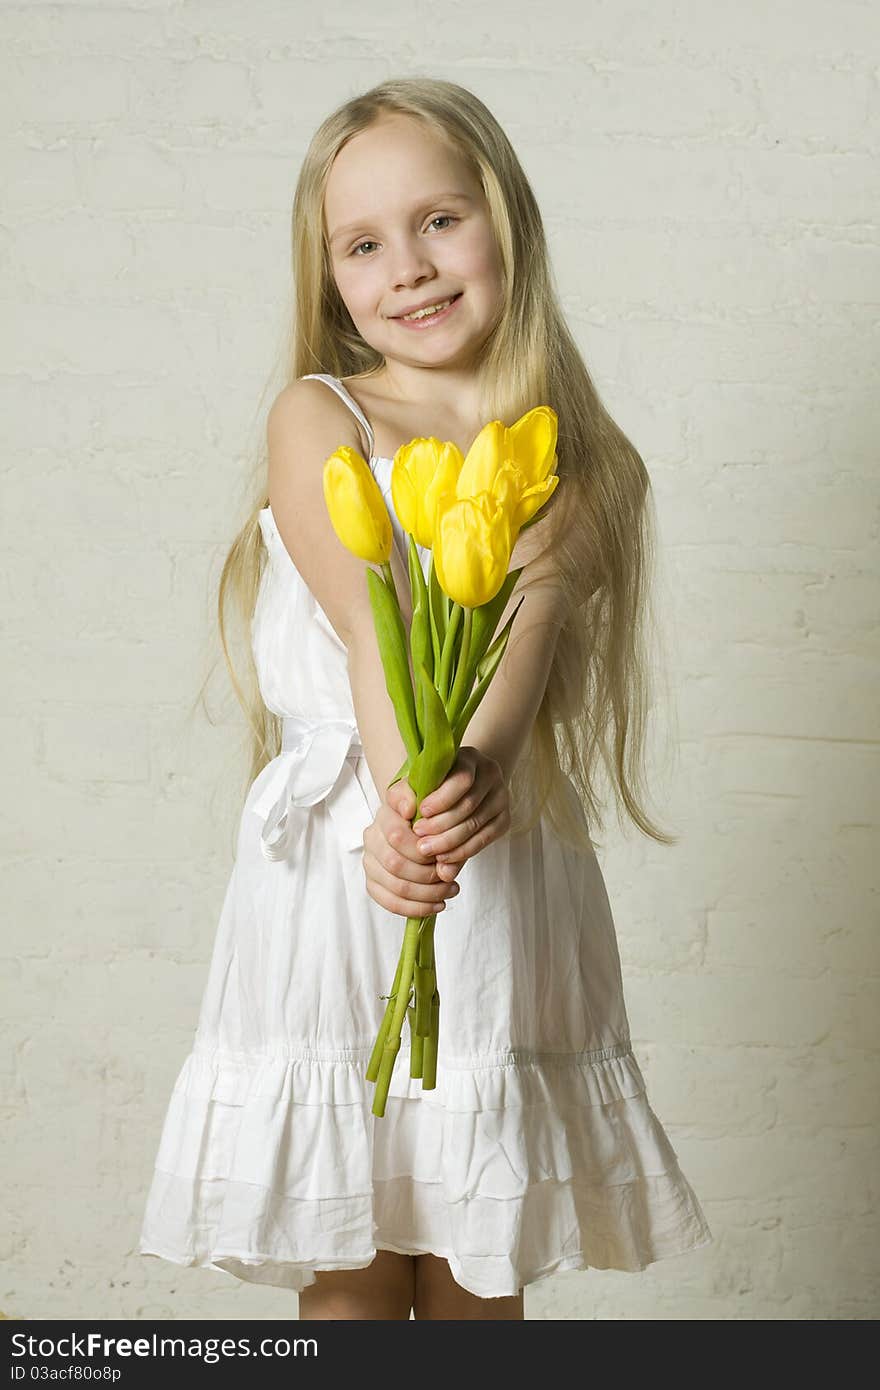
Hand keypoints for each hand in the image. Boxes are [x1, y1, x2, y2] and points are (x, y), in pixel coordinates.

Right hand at [362, 776, 461, 919]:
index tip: (443, 854)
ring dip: (428, 894)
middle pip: (396, 865)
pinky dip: (417, 908)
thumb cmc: (428, 817)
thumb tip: (410, 811)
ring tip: (450, 890)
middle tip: (451, 877)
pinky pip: (391, 903)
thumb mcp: (432, 803)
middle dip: (428, 875)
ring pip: (396, 887)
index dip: (422, 850)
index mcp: (384, 816)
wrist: (417, 826)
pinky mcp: (373, 884)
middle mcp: (372, 839)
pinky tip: (438, 905)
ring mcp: (370, 863)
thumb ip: (425, 804)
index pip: (397, 836)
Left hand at [411, 746, 509, 877]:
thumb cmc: (431, 784)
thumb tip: (407, 812)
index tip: (422, 812)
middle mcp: (491, 774)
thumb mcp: (414, 782)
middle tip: (419, 840)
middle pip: (469, 805)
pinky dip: (463, 852)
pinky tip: (444, 858)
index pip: (462, 778)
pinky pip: (485, 839)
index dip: (442, 798)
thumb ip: (403, 793)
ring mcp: (501, 797)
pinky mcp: (504, 819)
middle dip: (441, 826)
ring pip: (476, 824)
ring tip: (427, 851)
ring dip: (449, 842)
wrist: (458, 790)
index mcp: (470, 758)